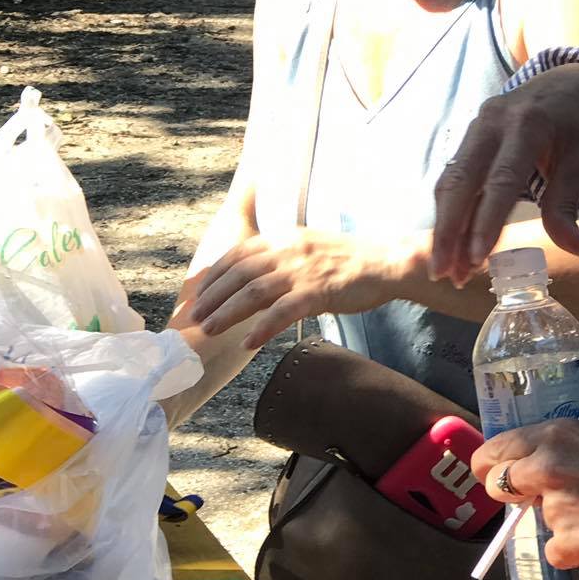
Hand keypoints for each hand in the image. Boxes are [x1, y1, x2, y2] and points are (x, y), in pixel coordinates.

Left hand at [178, 229, 421, 348]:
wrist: (385, 263)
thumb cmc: (348, 260)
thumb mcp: (308, 247)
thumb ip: (282, 256)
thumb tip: (256, 274)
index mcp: (283, 237)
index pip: (238, 253)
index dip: (215, 274)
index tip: (199, 292)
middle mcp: (288, 250)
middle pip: (239, 273)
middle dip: (212, 296)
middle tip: (194, 316)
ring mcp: (302, 270)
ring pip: (253, 292)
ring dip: (227, 312)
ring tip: (209, 330)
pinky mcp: (318, 292)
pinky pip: (283, 312)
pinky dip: (262, 328)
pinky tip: (248, 342)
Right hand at [429, 64, 578, 284]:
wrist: (568, 83)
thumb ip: (569, 204)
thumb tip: (578, 251)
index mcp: (526, 125)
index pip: (502, 180)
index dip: (487, 221)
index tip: (477, 259)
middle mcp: (492, 122)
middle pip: (461, 181)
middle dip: (449, 231)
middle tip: (444, 275)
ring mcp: (474, 128)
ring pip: (449, 182)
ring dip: (445, 228)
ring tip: (445, 270)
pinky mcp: (468, 138)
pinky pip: (452, 178)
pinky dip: (449, 213)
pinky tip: (450, 245)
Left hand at [472, 421, 578, 566]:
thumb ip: (574, 450)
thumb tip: (555, 466)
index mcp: (555, 435)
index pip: (495, 451)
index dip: (494, 466)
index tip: (501, 476)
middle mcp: (545, 468)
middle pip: (498, 485)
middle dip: (514, 495)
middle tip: (539, 501)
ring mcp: (555, 509)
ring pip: (536, 521)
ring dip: (559, 523)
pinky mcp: (570, 545)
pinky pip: (557, 552)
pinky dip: (575, 552)